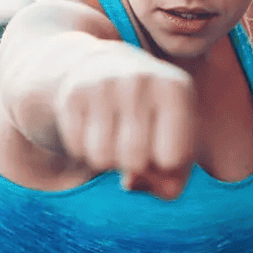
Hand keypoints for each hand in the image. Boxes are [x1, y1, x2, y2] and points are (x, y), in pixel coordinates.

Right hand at [53, 47, 195, 199]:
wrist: (108, 69)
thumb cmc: (155, 120)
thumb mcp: (178, 145)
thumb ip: (170, 184)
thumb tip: (130, 181)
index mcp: (176, 89)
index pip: (171, 159)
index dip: (165, 165)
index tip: (165, 145)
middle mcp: (142, 80)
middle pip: (134, 160)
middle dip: (134, 165)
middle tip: (136, 143)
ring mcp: (105, 84)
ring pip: (101, 159)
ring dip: (108, 161)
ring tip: (116, 136)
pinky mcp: (74, 93)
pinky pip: (76, 148)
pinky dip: (85, 149)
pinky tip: (95, 127)